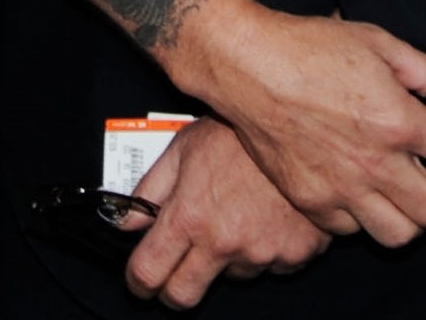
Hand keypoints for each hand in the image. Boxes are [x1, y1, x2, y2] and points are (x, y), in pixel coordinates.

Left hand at [122, 120, 329, 308]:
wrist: (298, 131)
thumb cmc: (239, 134)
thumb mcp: (183, 149)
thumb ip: (150, 189)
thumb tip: (126, 219)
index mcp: (190, 215)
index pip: (149, 270)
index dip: (138, 282)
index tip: (139, 282)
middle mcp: (224, 241)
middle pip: (184, 295)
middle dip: (172, 291)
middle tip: (173, 275)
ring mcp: (261, 253)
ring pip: (232, 276)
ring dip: (225, 258)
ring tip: (233, 217)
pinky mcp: (294, 256)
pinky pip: (269, 266)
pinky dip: (262, 250)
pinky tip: (263, 218)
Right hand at [167, 4, 425, 246]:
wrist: (244, 63)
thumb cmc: (304, 46)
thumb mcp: (375, 41)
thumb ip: (420, 68)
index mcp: (399, 122)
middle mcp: (376, 163)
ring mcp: (340, 186)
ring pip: (399, 234)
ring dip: (416, 223)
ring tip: (415, 205)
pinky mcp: (309, 198)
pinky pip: (350, 229)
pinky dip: (363, 220)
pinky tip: (363, 199)